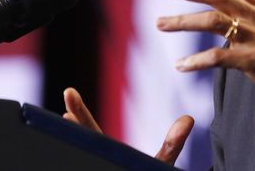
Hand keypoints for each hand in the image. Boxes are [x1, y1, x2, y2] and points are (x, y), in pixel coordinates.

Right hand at [63, 87, 194, 164]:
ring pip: (80, 157)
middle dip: (72, 125)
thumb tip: (189, 118)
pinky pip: (91, 165)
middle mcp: (100, 160)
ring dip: (75, 148)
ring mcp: (98, 165)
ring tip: (69, 129)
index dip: (80, 113)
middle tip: (64, 107)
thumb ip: (172, 144)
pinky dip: (81, 160)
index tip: (69, 92)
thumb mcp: (159, 163)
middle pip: (80, 140)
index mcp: (108, 152)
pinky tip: (69, 156)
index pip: (90, 129)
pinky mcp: (103, 170)